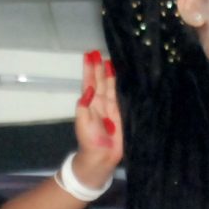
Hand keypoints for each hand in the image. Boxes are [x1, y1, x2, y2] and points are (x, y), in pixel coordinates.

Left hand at [71, 51, 122, 186]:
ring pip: (111, 86)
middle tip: (99, 51)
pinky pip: (123, 96)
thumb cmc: (89, 140)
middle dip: (100, 66)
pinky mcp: (123, 113)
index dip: (89, 69)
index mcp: (90, 103)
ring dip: (111, 73)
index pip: (89, 82)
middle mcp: (101, 102)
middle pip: (101, 81)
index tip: (89, 54)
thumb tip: (88, 89)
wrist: (101, 157)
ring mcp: (112, 107)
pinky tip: (127, 77)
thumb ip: (83, 106)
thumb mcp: (82, 122)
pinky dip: (123, 86)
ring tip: (111, 59)